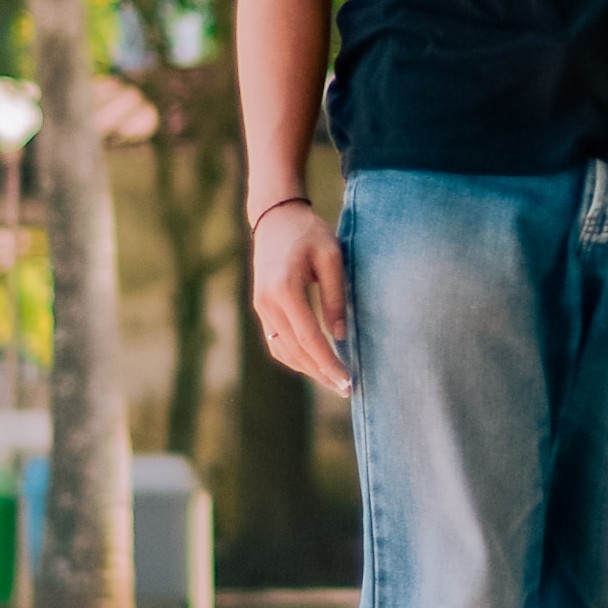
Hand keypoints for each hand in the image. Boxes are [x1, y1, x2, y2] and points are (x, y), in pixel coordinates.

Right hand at [251, 200, 350, 393]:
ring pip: (282, 350)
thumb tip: (340, 336)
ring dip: (307, 368)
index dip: (328, 363)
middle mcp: (267, 302)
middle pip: (295, 350)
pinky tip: (314, 363)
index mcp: (284, 289)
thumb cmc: (309, 233)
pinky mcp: (260, 307)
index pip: (309, 338)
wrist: (276, 218)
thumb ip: (335, 297)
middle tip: (346, 389)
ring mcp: (260, 306)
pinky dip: (294, 356)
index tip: (347, 381)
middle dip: (321, 372)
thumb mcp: (332, 257)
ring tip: (333, 380)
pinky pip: (276, 340)